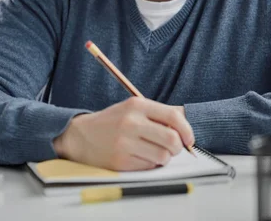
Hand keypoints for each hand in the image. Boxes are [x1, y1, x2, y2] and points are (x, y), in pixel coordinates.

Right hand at [53, 97, 193, 170]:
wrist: (81, 135)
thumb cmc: (113, 121)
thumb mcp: (134, 108)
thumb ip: (159, 113)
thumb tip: (185, 121)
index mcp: (137, 105)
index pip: (173, 117)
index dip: (187, 130)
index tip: (189, 139)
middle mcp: (131, 123)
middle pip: (172, 139)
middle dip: (178, 147)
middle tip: (173, 148)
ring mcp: (124, 143)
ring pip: (162, 156)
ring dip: (164, 157)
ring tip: (154, 151)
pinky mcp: (120, 161)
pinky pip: (149, 166)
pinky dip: (150, 163)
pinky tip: (140, 156)